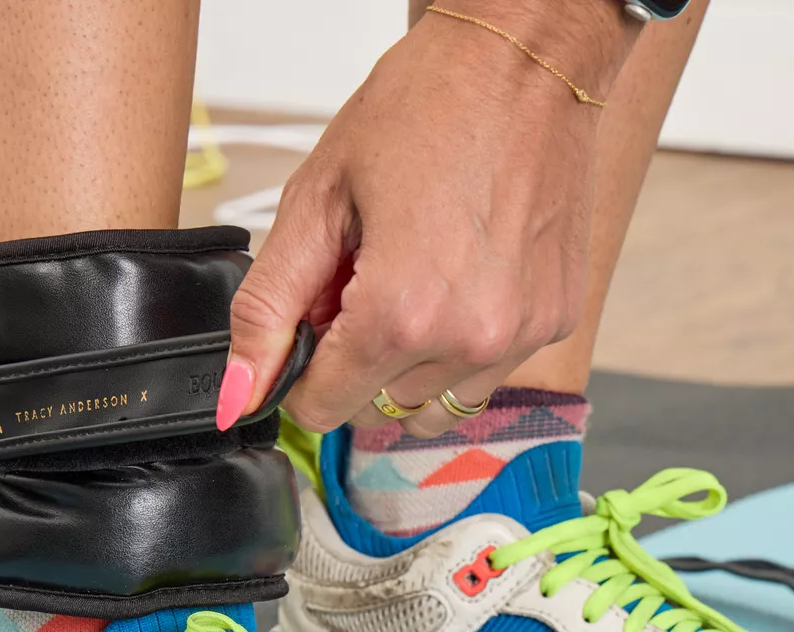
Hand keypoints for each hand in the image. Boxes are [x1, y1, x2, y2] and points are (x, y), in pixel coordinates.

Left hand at [217, 0, 637, 436]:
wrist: (523, 59)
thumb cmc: (423, 108)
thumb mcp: (315, 201)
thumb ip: (266, 310)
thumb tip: (236, 398)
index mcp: (400, 313)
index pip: (323, 409)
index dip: (304, 367)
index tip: (316, 317)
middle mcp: (469, 338)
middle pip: (376, 406)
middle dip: (357, 354)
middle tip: (369, 274)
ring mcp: (520, 335)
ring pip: (432, 400)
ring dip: (411, 359)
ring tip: (418, 275)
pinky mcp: (557, 321)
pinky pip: (487, 372)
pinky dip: (462, 341)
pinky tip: (463, 273)